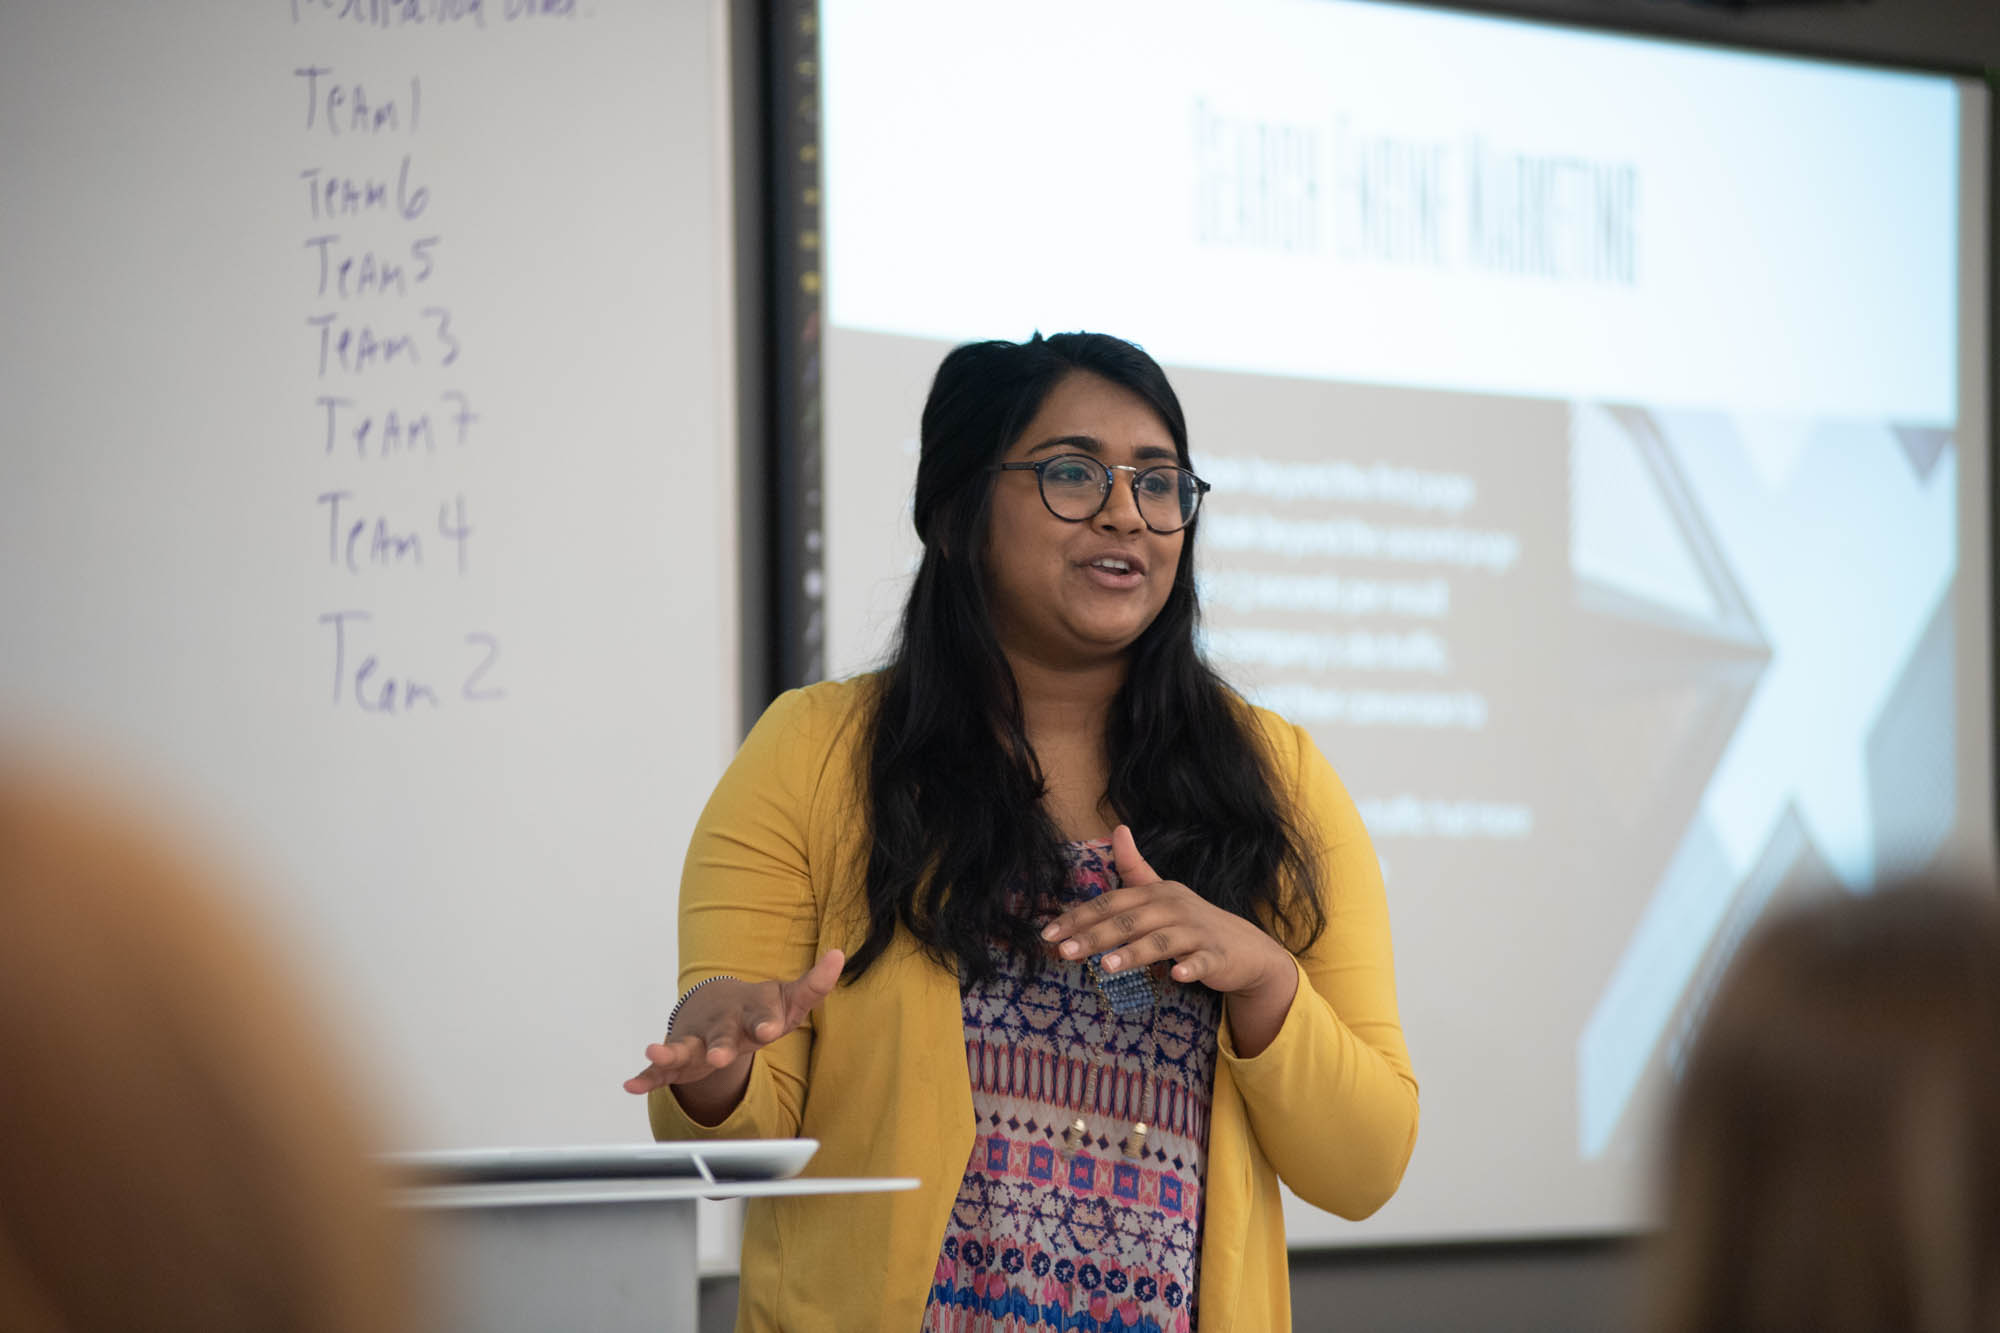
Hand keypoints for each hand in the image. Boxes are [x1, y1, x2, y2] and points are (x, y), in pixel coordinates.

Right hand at [622, 949, 843, 1094]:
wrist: (716, 1004)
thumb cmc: (759, 1009)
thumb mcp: (789, 1000)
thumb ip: (815, 983)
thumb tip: (839, 954)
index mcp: (752, 1011)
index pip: (762, 1014)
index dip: (766, 1021)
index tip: (771, 1030)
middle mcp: (723, 1023)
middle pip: (722, 1035)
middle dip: (722, 1046)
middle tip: (720, 1057)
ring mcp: (698, 1038)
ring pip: (685, 1046)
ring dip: (671, 1051)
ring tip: (655, 1052)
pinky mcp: (679, 1057)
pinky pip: (661, 1069)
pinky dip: (645, 1076)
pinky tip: (630, 1086)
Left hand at [1040, 826, 1291, 996]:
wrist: (1245, 948)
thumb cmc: (1193, 921)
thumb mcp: (1162, 893)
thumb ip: (1135, 867)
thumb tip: (1118, 829)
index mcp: (1155, 893)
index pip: (1110, 903)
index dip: (1079, 917)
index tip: (1049, 933)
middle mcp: (1174, 907)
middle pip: (1129, 921)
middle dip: (1094, 936)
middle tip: (1065, 952)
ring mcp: (1196, 932)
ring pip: (1161, 941)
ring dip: (1134, 952)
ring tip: (1106, 967)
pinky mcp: (1216, 955)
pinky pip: (1201, 961)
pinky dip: (1190, 967)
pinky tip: (1176, 976)